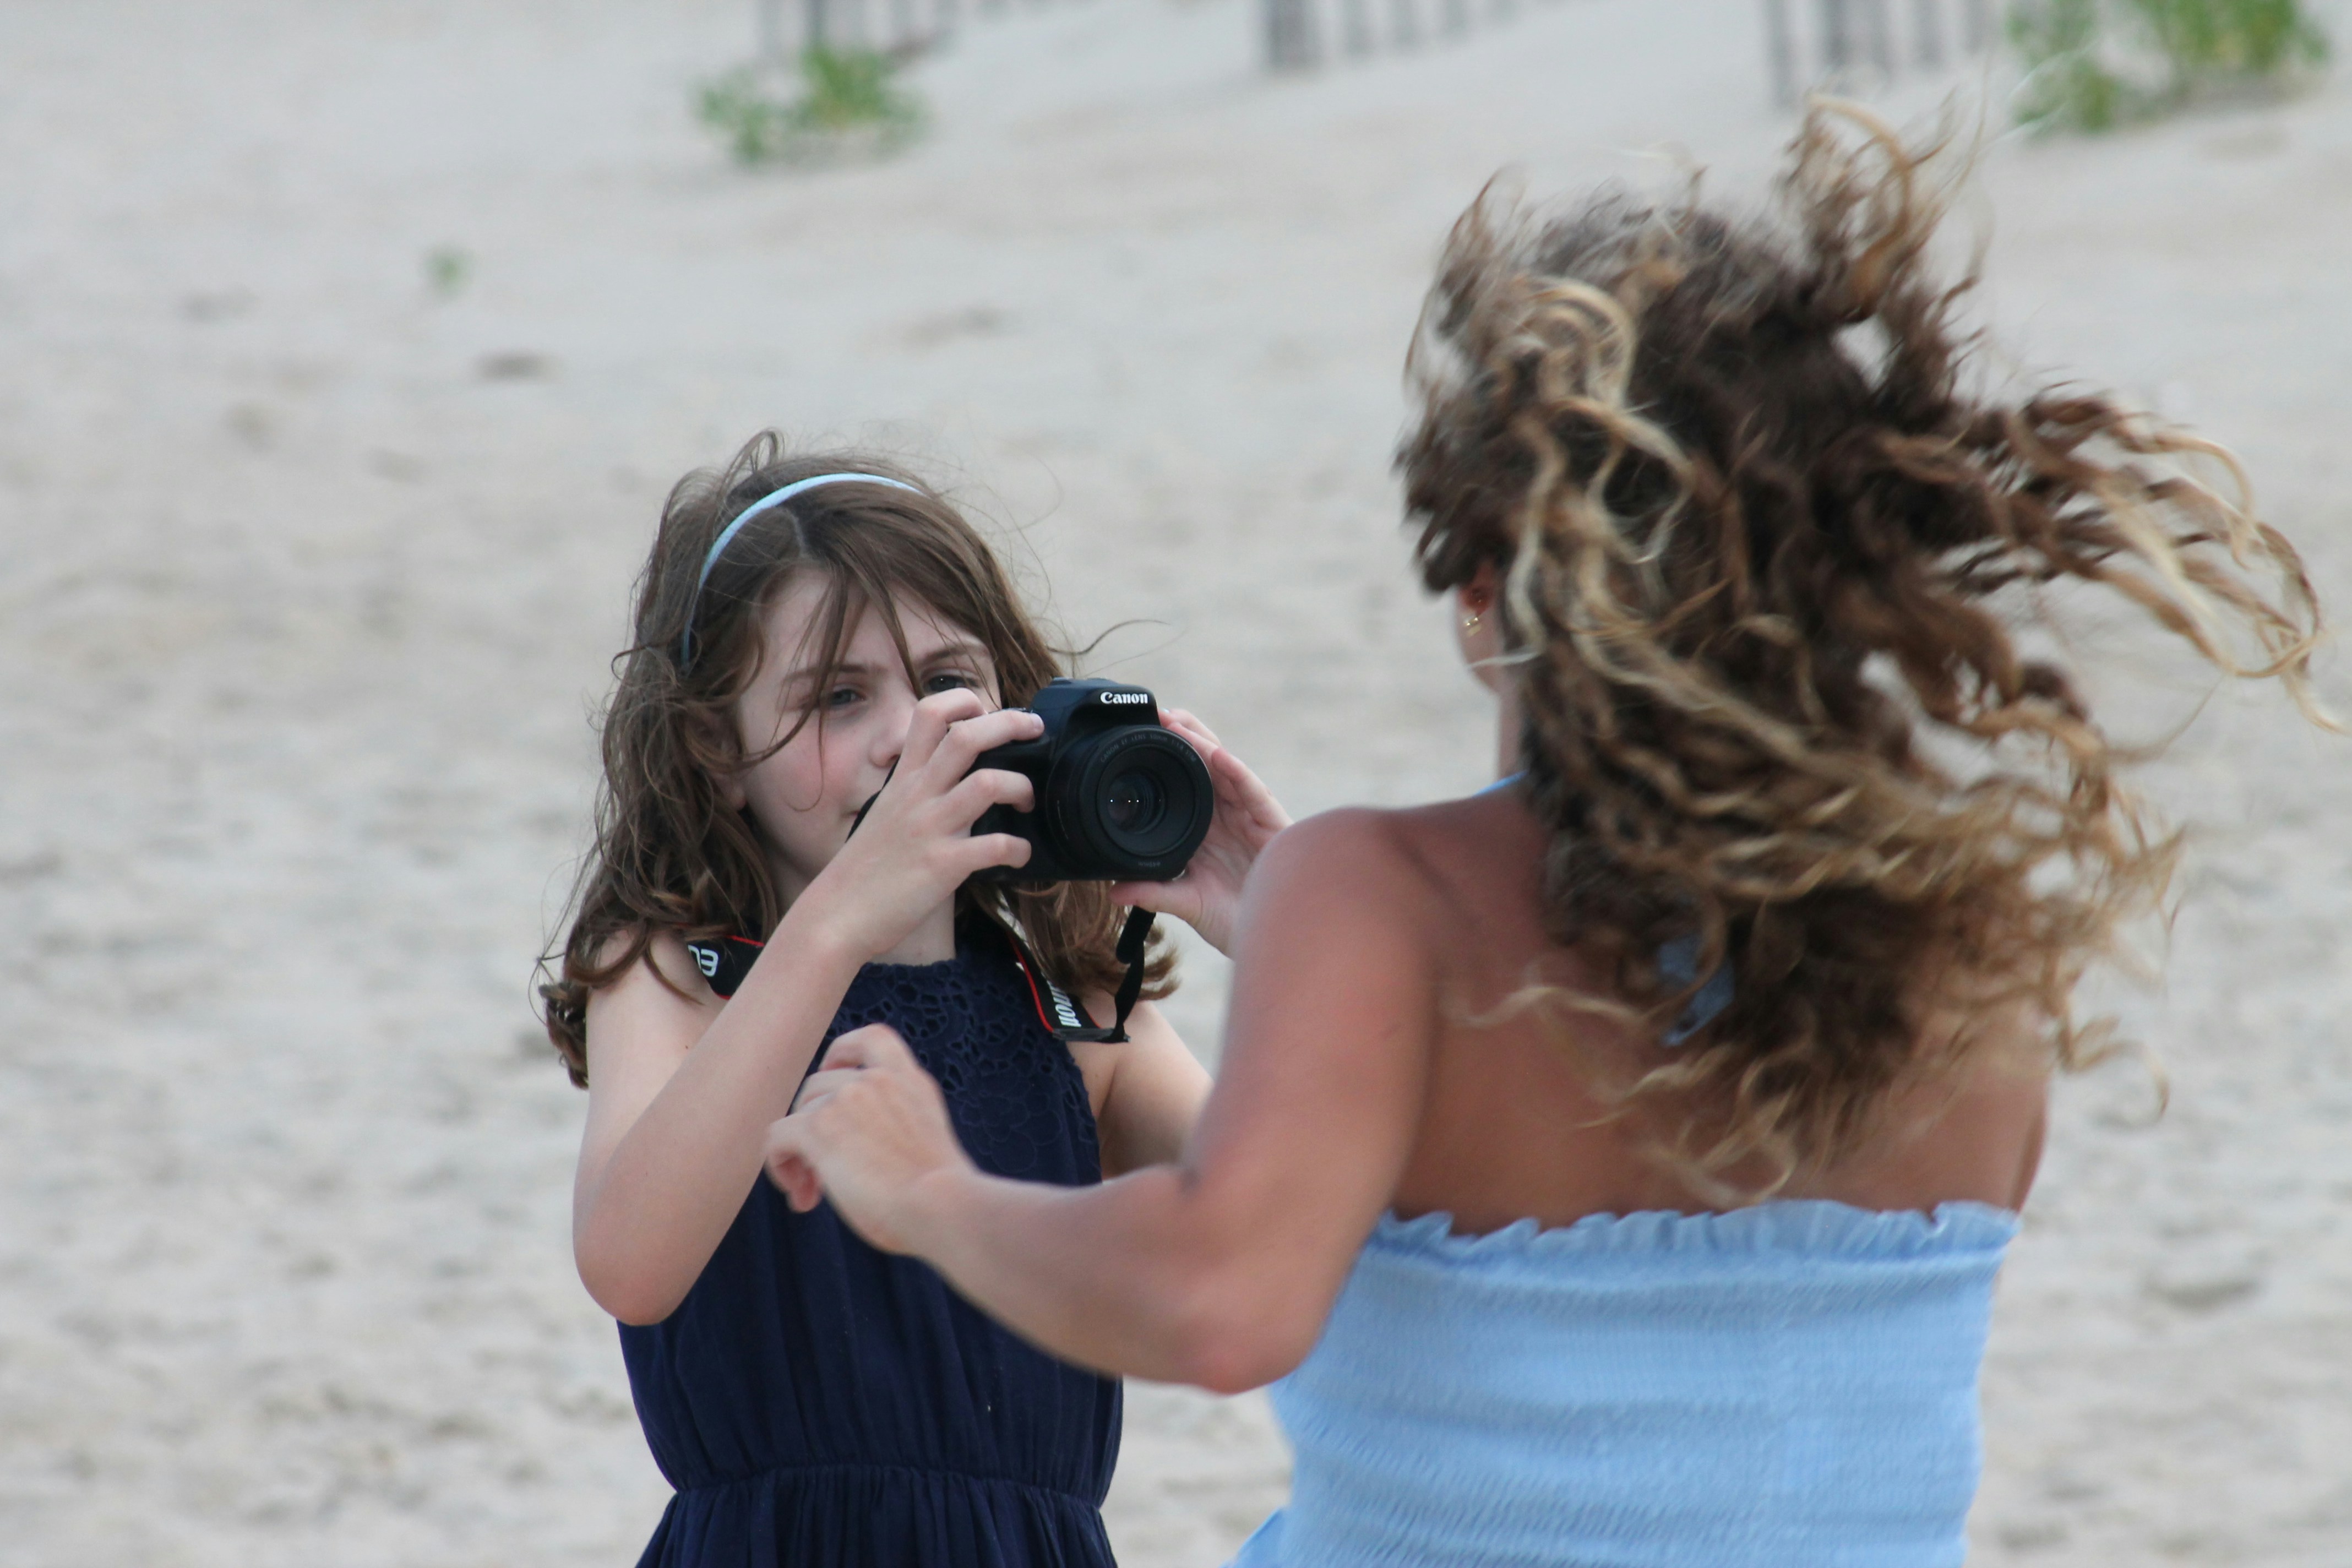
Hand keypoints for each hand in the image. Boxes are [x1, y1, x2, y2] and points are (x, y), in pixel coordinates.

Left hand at [766, 1026, 974, 1254]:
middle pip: (818, 1086)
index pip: (872, 1038)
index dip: (841, 1052)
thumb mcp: (924, 1145)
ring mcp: (847, 1098)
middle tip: (822, 1176)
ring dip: (799, 1155)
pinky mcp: (819, 1126)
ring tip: (812, 1195)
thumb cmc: (942, 1200)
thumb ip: (896, 1129)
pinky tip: (802, 1198)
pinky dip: (780, 1166)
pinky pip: (777, 1136)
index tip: (832, 1077)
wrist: (944, 1208)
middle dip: (813, 1127)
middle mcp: (878, 1081)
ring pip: (797, 1115)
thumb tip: (853, 1154)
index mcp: (911, 1082)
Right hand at [793, 689, 1043, 962]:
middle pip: (967, 736)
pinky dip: (1019, 848)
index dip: (963, 701)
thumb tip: (952, 784)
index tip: (987, 711)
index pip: (929, 714)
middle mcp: (917, 796)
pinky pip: (996, 845)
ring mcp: (931, 829)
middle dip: (1010, 723)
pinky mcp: (944, 865)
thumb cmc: (864, 872)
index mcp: (903, 780)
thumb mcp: (885, 815)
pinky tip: (1019, 855)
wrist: (836, 916)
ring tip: (1026, 801)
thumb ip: (917, 794)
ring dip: (1021, 787)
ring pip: (988, 783)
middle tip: (1034, 729)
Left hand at [1111, 710, 1288, 955]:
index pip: (1185, 783)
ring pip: (1226, 769)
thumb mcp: (1187, 903)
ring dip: (1204, 744)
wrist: (1274, 934)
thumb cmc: (1237, 917)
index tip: (1140, 737)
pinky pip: (1253, 792)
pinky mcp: (1270, 823)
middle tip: (1158, 713)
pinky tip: (1219, 755)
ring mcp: (1248, 816)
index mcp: (1205, 828)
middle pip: (1206, 766)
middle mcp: (1227, 816)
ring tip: (1180, 722)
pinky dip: (1237, 772)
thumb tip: (1112, 892)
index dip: (1167, 759)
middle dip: (1185, 737)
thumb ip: (1153, 893)